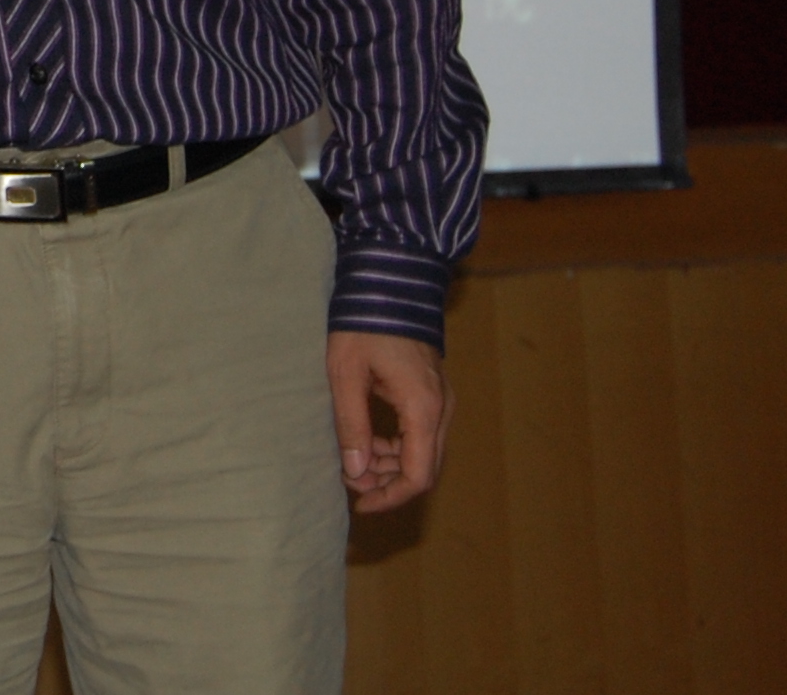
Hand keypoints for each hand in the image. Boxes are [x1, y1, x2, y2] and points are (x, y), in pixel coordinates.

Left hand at [327, 331, 449, 512]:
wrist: (389, 283)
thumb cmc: (363, 325)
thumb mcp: (345, 375)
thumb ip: (352, 425)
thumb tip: (355, 472)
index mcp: (422, 408)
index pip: (418, 475)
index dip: (390, 497)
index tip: (360, 503)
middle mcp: (440, 409)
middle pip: (423, 468)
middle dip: (387, 483)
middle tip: (349, 480)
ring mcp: (440, 401)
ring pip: (423, 453)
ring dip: (390, 465)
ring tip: (353, 462)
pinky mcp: (432, 393)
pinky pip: (421, 434)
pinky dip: (397, 447)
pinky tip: (369, 441)